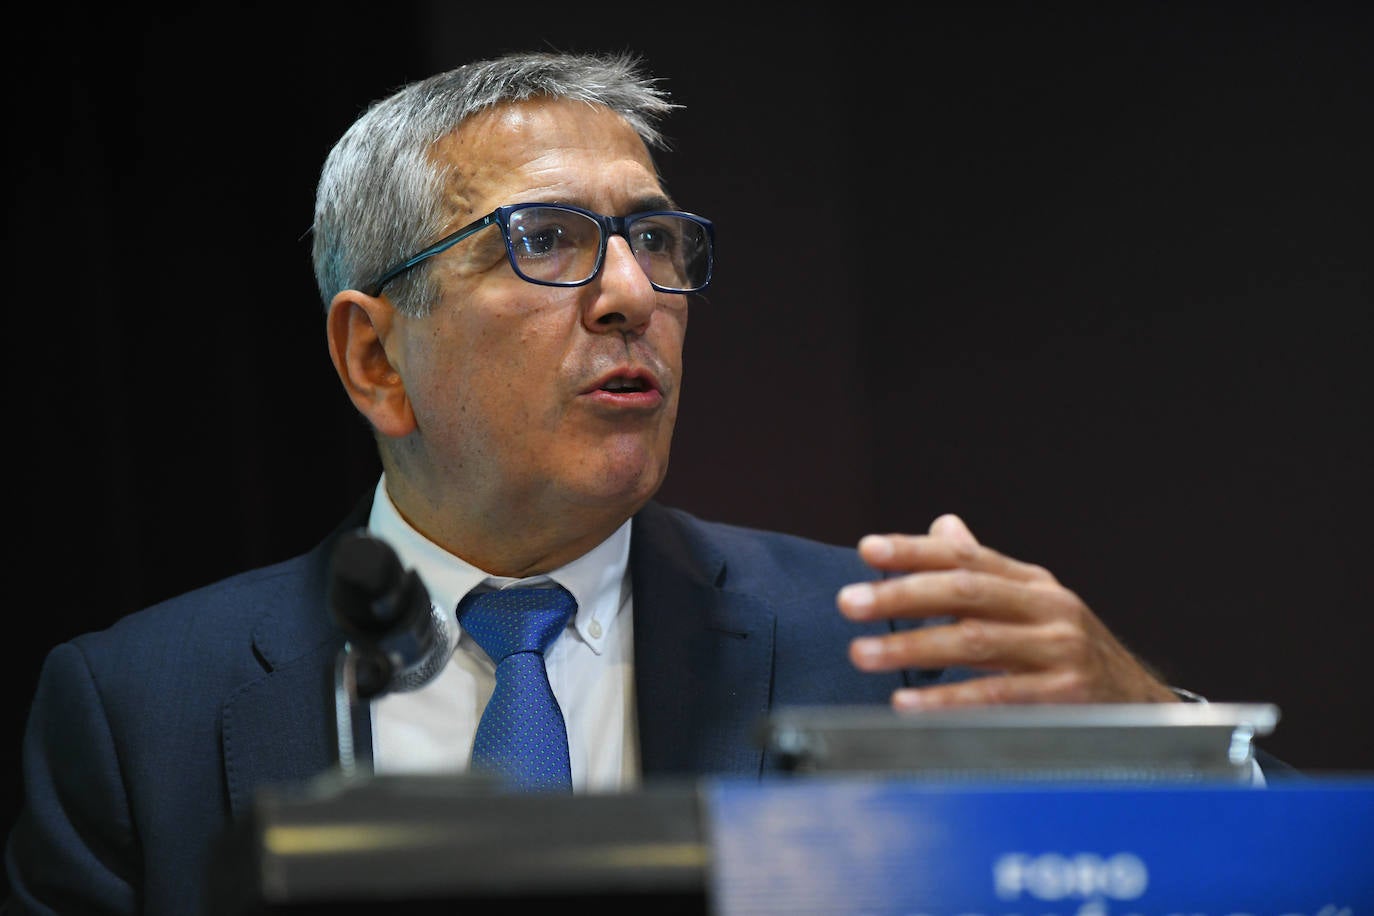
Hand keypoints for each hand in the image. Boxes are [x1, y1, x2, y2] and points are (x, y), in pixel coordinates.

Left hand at [837, 513, 1178, 708]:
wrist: (1141, 708)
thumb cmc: (1069, 654)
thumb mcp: (1032, 605)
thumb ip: (984, 571)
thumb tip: (942, 525)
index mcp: (1031, 582)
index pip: (965, 555)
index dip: (914, 550)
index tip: (867, 549)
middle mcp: (1047, 607)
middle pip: (964, 590)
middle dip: (902, 595)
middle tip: (850, 603)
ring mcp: (1060, 650)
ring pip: (974, 641)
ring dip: (911, 647)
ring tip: (861, 653)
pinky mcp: (1067, 696)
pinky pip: (998, 696)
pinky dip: (949, 700)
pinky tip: (908, 705)